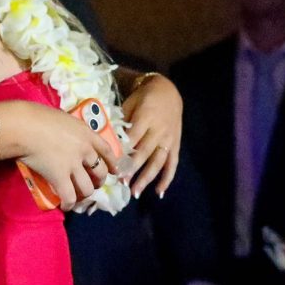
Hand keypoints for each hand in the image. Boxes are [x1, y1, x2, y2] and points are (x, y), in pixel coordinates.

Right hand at [0, 99, 120, 207]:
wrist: (23, 126)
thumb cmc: (36, 116)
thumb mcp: (61, 117)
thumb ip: (69, 129)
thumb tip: (65, 135)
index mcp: (86, 133)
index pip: (106, 150)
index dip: (112, 163)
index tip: (114, 171)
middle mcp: (84, 150)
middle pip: (100, 171)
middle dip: (98, 181)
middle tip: (92, 185)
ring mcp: (73, 165)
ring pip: (87, 187)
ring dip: (84, 194)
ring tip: (78, 196)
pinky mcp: (60, 177)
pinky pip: (69, 196)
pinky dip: (69, 204)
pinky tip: (65, 206)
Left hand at [121, 73, 182, 197]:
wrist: (168, 92)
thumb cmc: (143, 98)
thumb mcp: (130, 103)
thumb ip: (122, 121)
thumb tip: (108, 141)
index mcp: (146, 118)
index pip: (132, 138)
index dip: (122, 152)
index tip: (112, 166)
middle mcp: (158, 131)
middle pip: (144, 153)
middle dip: (132, 169)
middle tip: (120, 183)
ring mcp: (169, 140)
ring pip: (158, 162)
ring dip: (147, 178)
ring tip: (135, 192)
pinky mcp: (176, 145)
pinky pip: (172, 164)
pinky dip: (167, 179)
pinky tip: (159, 193)